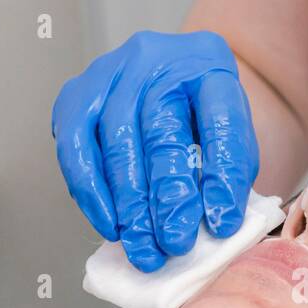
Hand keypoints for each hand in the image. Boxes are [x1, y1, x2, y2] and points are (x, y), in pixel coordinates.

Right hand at [51, 30, 258, 271]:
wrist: (163, 74)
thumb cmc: (201, 113)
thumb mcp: (230, 130)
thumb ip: (229, 171)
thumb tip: (216, 225)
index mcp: (209, 63)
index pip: (221, 121)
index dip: (222, 175)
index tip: (223, 223)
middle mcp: (158, 59)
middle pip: (163, 133)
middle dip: (169, 198)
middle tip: (175, 244)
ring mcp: (112, 71)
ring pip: (117, 144)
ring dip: (130, 206)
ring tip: (144, 248)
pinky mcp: (76, 93)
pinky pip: (77, 148)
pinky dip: (92, 193)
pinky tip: (111, 226)